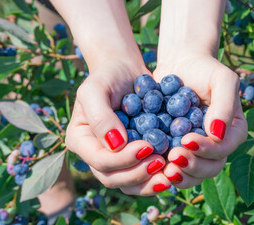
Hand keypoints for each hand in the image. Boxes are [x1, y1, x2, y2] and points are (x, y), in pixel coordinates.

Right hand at [66, 59, 170, 194]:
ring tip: (169, 175)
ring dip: (148, 183)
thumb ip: (100, 116)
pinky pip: (142, 175)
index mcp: (81, 140)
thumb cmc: (107, 76)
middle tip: (161, 163)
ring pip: (128, 183)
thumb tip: (115, 145)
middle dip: (138, 174)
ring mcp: (114, 158)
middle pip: (113, 178)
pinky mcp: (132, 157)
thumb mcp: (96, 89)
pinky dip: (156, 177)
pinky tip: (172, 171)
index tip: (147, 147)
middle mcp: (95, 154)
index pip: (100, 161)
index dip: (123, 160)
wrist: (125, 71)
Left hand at [154, 54, 247, 187]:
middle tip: (172, 157)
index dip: (207, 150)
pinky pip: (173, 166)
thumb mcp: (222, 79)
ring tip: (163, 168)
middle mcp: (216, 145)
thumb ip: (225, 105)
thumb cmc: (205, 69)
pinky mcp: (176, 148)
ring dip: (179, 175)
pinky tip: (150, 164)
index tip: (186, 140)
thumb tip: (217, 134)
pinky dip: (163, 170)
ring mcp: (196, 150)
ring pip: (192, 173)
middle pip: (210, 167)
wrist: (181, 65)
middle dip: (192, 166)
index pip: (223, 149)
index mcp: (232, 132)